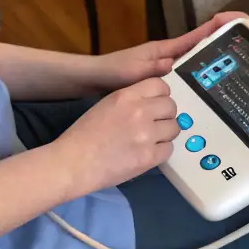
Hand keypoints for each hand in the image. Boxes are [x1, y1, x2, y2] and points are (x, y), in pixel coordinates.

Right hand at [57, 78, 178, 193]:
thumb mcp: (107, 104)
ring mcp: (146, 135)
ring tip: (150, 140)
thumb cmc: (83, 134)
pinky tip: (147, 152)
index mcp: (127, 96)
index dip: (161, 95)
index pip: (161, 86)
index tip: (157, 104)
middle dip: (165, 115)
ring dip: (165, 133)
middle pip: (171, 107)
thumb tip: (153, 103)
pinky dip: (160, 151)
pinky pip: (169, 149)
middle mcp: (140, 111)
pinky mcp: (149, 157)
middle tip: (154, 124)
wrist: (74, 162)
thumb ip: (131, 100)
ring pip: (174, 128)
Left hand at [90, 13, 247, 90]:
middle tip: (248, 48)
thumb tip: (180, 66)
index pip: (199, 35)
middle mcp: (171, 58)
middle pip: (203, 50)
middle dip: (224, 45)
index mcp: (167, 50)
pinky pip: (187, 81)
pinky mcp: (162, 83)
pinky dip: (199, 82)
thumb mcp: (137, 71)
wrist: (95, 81)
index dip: (218, 26)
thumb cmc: (114, 72)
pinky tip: (207, 94)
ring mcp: (167, 70)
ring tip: (238, 70)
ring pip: (197, 66)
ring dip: (215, 65)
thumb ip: (157, 69)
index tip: (239, 20)